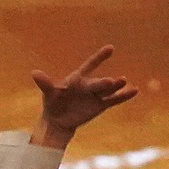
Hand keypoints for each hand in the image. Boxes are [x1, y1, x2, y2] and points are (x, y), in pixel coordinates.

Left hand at [29, 44, 144, 148]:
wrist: (58, 121)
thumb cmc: (53, 103)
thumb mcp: (49, 94)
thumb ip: (45, 83)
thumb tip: (34, 73)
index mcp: (77, 78)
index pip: (90, 65)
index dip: (99, 57)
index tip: (110, 48)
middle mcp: (89, 85)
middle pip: (98, 82)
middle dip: (104, 82)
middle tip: (111, 81)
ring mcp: (96, 95)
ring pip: (109, 90)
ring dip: (117, 86)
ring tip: (124, 82)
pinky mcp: (101, 105)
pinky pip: (114, 100)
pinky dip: (124, 96)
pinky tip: (135, 90)